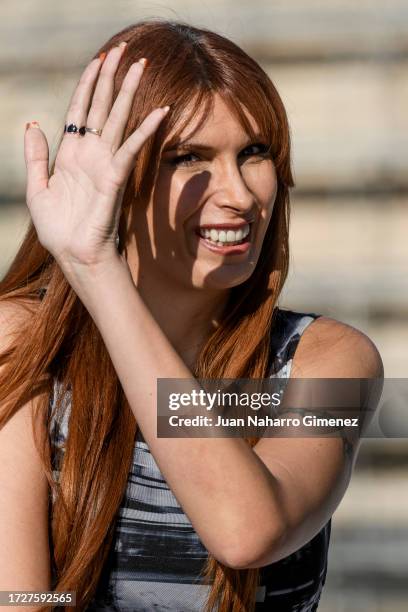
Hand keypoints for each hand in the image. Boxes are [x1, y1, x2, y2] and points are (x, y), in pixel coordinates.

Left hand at [24, 42, 168, 269]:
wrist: (73, 255)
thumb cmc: (57, 228)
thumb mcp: (36, 188)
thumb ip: (34, 157)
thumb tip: (33, 123)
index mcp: (70, 154)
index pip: (79, 110)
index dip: (87, 85)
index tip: (98, 61)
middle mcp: (90, 154)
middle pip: (101, 107)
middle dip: (111, 77)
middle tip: (123, 50)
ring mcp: (104, 164)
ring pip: (117, 119)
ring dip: (128, 92)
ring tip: (138, 65)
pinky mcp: (115, 178)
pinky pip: (130, 148)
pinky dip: (145, 130)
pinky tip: (159, 112)